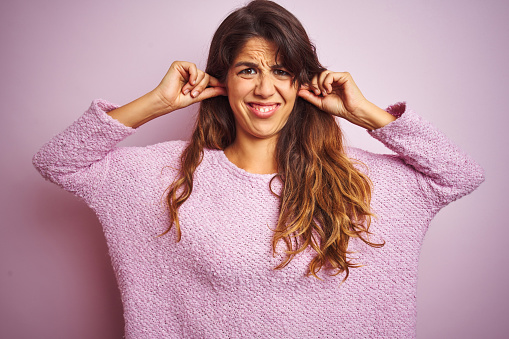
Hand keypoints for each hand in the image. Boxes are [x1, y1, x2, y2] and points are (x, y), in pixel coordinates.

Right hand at [108, 61, 225, 127]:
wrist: (167, 101)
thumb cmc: (179, 100)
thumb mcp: (199, 96)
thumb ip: (212, 91)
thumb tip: (225, 89)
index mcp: (196, 80)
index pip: (209, 79)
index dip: (217, 83)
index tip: (227, 87)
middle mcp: (192, 74)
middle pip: (206, 77)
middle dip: (202, 87)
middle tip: (193, 94)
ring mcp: (185, 69)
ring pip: (201, 73)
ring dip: (196, 85)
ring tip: (186, 91)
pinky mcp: (179, 65)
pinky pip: (193, 67)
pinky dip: (193, 75)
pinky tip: (189, 82)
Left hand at [298, 71, 394, 129]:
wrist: (351, 111)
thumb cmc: (338, 108)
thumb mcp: (319, 102)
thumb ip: (309, 96)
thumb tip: (298, 91)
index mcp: (326, 85)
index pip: (313, 79)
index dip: (307, 84)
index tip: (303, 90)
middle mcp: (332, 80)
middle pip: (316, 74)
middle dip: (313, 83)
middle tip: (317, 93)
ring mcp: (338, 77)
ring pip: (322, 73)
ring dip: (319, 83)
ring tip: (324, 93)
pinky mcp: (344, 76)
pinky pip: (329, 75)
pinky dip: (326, 83)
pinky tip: (329, 90)